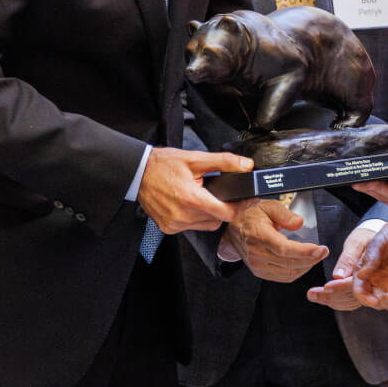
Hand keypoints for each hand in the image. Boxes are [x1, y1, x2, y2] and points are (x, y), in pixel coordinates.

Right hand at [138, 148, 252, 232]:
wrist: (137, 172)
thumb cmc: (163, 165)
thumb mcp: (195, 158)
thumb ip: (224, 162)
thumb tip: (246, 165)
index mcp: (191, 199)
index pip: (226, 213)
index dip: (241, 206)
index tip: (250, 199)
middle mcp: (182, 216)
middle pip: (218, 219)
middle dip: (224, 207)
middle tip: (220, 193)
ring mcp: (174, 224)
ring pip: (206, 225)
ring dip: (210, 213)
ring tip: (202, 196)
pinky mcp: (168, 228)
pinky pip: (192, 227)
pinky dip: (196, 217)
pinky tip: (189, 204)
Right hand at [222, 200, 327, 281]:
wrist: (234, 229)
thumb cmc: (250, 216)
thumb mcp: (267, 206)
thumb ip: (285, 214)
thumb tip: (298, 223)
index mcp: (258, 235)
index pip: (284, 249)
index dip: (304, 252)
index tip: (320, 249)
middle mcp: (257, 253)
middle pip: (289, 263)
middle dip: (311, 259)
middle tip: (324, 251)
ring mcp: (257, 265)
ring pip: (288, 273)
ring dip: (306, 267)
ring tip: (316, 256)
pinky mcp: (260, 272)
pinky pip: (283, 277)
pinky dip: (297, 272)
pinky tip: (304, 263)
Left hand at [307, 219, 382, 310]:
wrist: (374, 237)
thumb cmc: (366, 237)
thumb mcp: (357, 242)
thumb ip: (349, 259)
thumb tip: (338, 275)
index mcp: (376, 271)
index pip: (358, 285)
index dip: (341, 287)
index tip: (325, 287)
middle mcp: (376, 285)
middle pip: (354, 297)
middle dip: (332, 297)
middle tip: (312, 294)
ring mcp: (371, 290)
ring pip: (352, 302)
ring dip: (332, 301)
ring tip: (313, 295)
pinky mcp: (364, 292)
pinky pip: (351, 301)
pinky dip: (336, 300)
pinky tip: (322, 296)